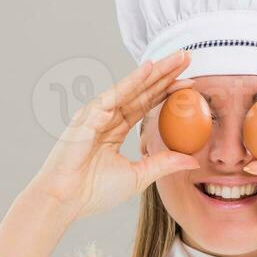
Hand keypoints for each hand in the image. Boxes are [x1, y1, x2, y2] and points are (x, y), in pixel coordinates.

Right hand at [0, 53, 197, 256]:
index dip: (167, 92)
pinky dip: (133, 81)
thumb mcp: (138, 176)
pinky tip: (151, 69)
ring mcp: (96, 114)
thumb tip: (192, 159)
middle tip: (188, 56)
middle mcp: (106, 117)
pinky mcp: (89, 115)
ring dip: (156, 72)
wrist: (65, 200)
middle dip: (166, 74)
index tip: (190, 83)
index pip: (145, 105)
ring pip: (132, 88)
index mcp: (114, 130)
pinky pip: (115, 94)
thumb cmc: (93, 192)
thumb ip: (163, 164)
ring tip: (178, 58)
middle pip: (142, 91)